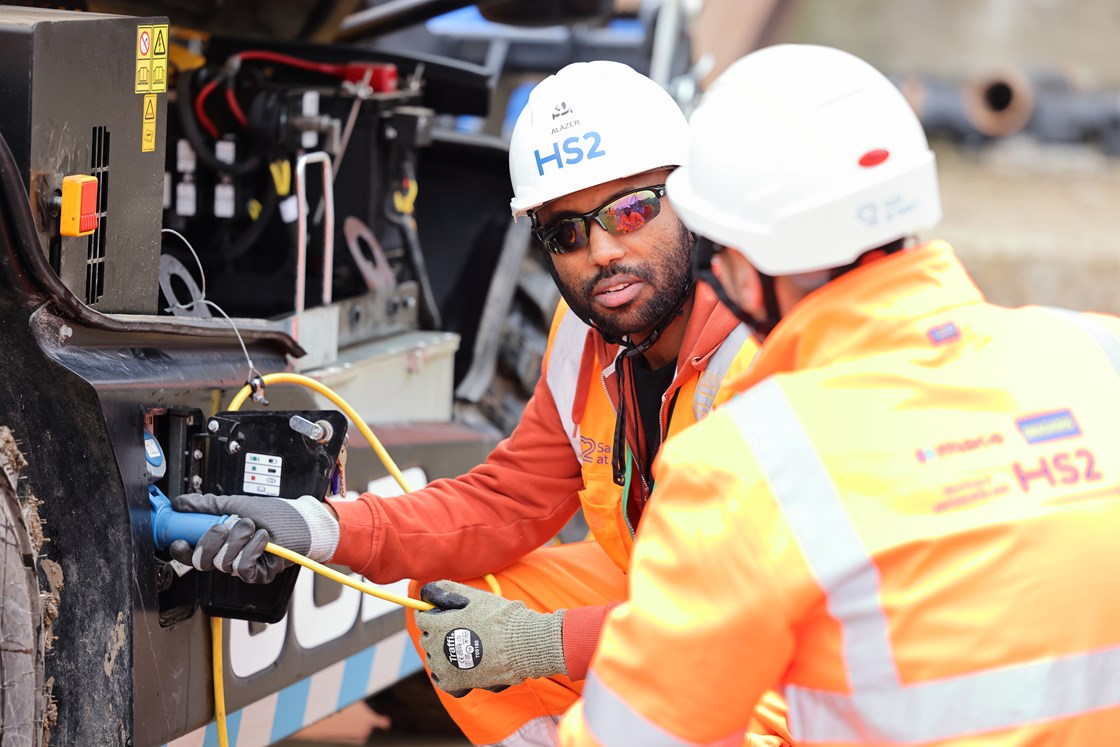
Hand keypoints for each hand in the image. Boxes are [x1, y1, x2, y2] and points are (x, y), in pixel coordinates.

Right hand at [168, 493, 338, 583]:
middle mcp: (228, 556)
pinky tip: (262, 538)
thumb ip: (208, 505)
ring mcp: (242, 567)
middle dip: (212, 540)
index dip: (182, 550)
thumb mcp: (239, 503)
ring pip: (222, 563)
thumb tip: (181, 503)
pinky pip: (242, 568)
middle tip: (226, 526)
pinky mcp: (257, 575)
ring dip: (238, 539)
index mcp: (219, 542)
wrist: (302, 521)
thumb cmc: (275, 513)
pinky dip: (252, 549)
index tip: (180, 540)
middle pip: (202, 561)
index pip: (191, 553)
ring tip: (252, 526)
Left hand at [416, 581, 565, 696]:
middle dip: (437, 633)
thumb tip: (432, 588)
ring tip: (463, 648)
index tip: (439, 614)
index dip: (430, 614)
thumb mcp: (474, 597)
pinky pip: (442, 680)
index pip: (421, 618)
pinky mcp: (454, 683)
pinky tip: (461, 667)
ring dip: (443, 653)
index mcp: (438, 624)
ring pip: (434, 659)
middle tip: (457, 629)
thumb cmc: (499, 618)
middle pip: (427, 638)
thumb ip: (450, 590)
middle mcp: (436, 647)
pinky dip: (448, 674)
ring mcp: (444, 667)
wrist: (520, 645)